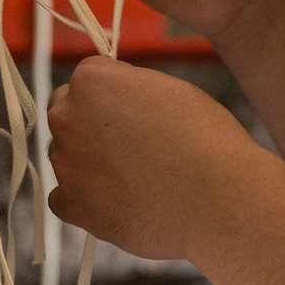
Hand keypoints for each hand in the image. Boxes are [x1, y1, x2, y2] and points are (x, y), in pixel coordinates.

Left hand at [46, 56, 284, 259]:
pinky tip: (122, 201)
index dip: (115, 94)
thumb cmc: (206, 139)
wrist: (218, 200)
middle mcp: (67, 118)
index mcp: (92, 81)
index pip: (88, 77)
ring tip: (137, 178)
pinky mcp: (72, 207)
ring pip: (68, 157)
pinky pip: (67, 199)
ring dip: (91, 163)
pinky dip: (88, 201)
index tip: (139, 110)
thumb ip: (130, 91)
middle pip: (68, 114)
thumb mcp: (172, 90)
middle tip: (134, 144)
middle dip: (91, 125)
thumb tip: (116, 104)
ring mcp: (66, 165)